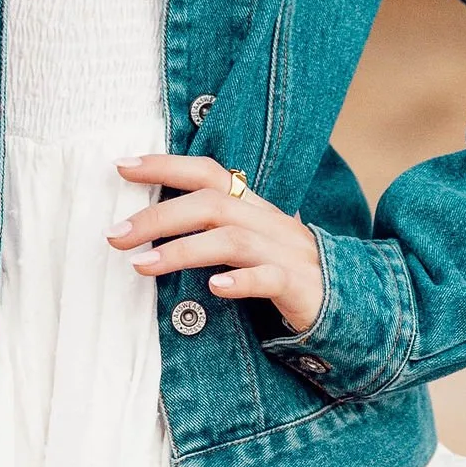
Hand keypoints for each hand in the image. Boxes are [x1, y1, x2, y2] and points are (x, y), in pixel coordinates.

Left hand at [109, 153, 325, 338]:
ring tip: (141, 266)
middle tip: (114, 234)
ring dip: (181, 250)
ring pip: (231, 239)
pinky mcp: (299, 285)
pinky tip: (214, 289)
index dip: (166, 165)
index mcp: (253, 206)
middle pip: (211, 203)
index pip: (207, 173)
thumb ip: (211, 231)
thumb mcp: (248, 244)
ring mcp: (285, 251)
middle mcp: (268, 221)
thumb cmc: (285, 273)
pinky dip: (240, 281)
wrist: (350, 302)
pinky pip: (268, 278)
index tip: (121, 167)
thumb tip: (149, 227)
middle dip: (158, 215)